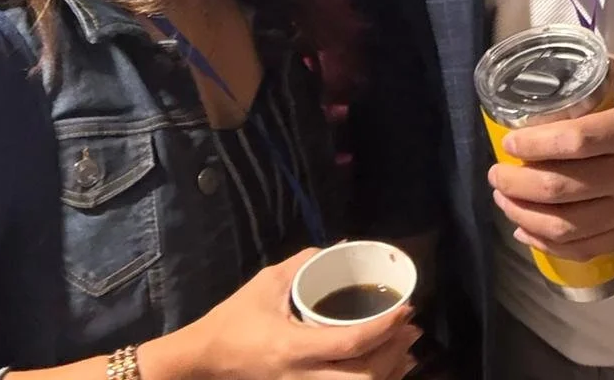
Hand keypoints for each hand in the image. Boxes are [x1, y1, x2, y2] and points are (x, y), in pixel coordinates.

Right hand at [143, 248, 420, 379]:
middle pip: (365, 378)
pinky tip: (387, 369)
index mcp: (292, 347)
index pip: (351, 344)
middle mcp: (301, 378)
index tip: (406, 308)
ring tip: (407, 346)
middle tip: (411, 327)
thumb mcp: (266, 283)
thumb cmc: (233, 320)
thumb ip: (305, 262)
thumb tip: (344, 247)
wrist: (203, 362)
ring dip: (390, 371)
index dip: (385, 328)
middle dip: (395, 353)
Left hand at [486, 60, 613, 261]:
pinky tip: (527, 231)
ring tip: (503, 200)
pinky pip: (588, 248)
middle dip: (517, 183)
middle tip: (495, 173)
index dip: (534, 143)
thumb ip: (610, 73)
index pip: (575, 143)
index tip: (509, 139)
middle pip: (563, 188)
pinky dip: (550, 245)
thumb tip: (569, 59)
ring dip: (525, 215)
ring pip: (568, 225)